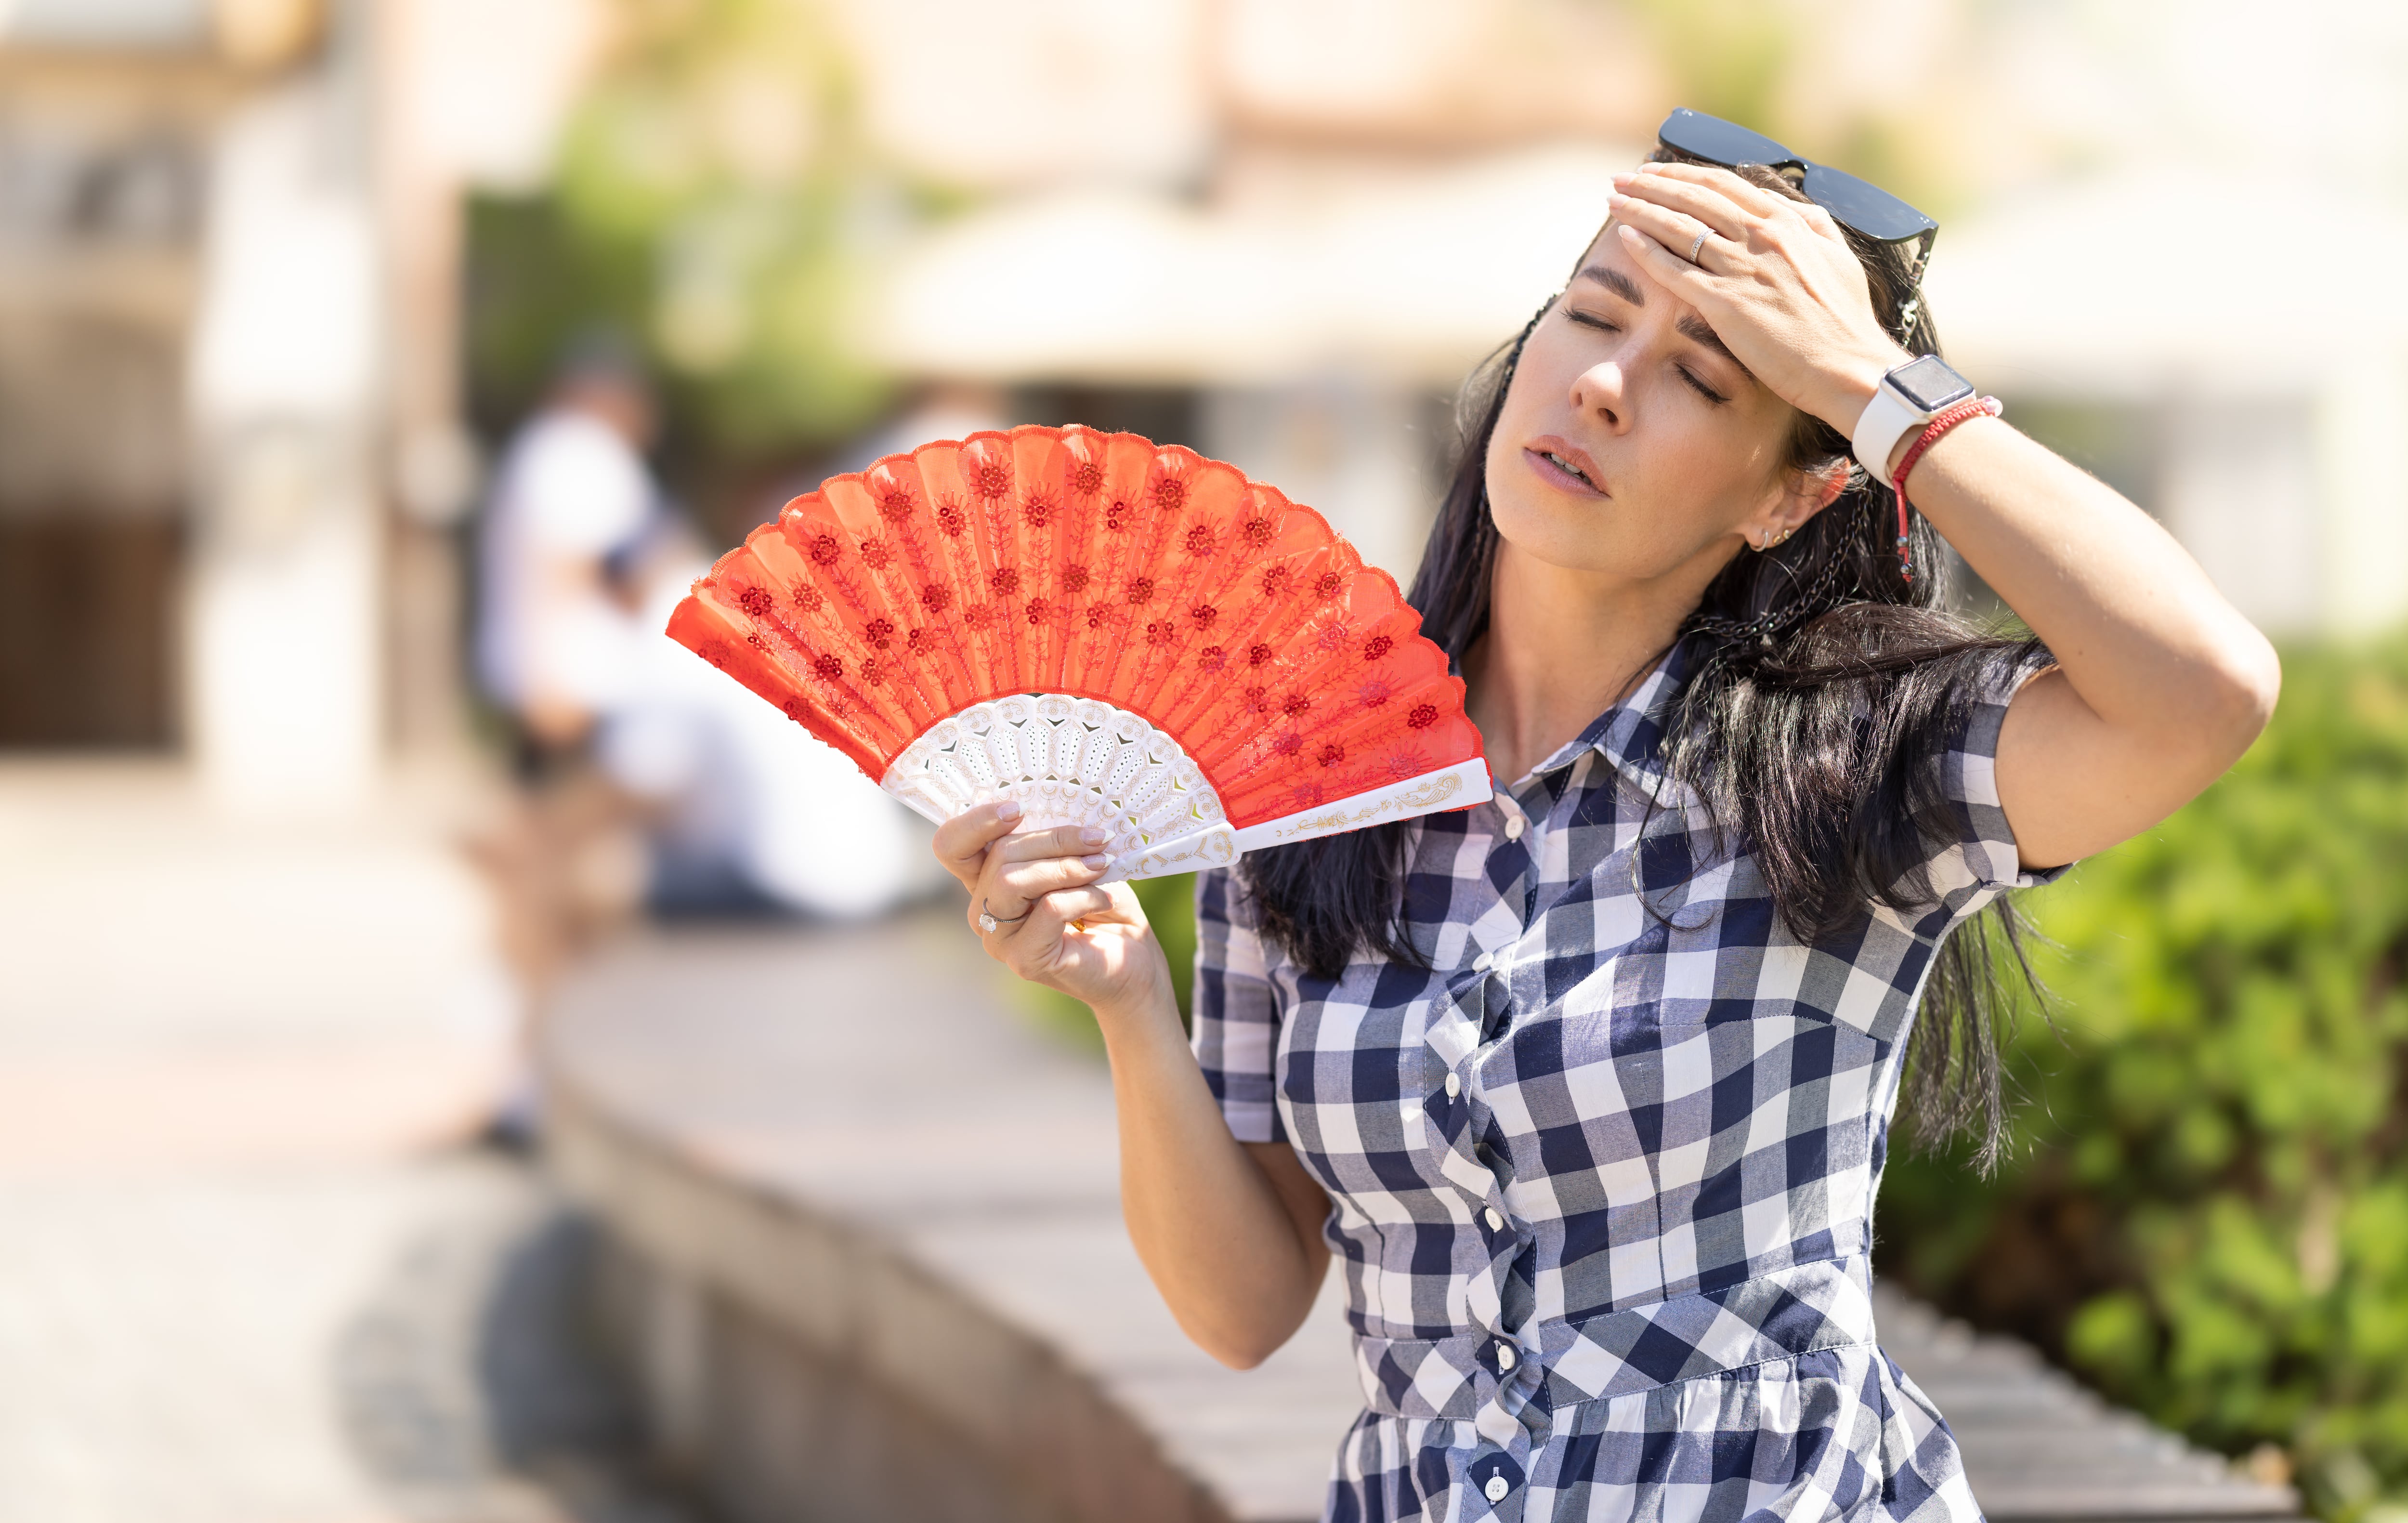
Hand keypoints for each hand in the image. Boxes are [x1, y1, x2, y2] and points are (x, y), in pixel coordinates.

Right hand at [932, 801, 1173, 1018]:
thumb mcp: (1079, 859)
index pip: (952, 846)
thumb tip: (1063, 818)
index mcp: (988, 878)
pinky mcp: (1023, 959)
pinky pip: (1048, 908)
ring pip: (1011, 881)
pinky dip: (1084, 895)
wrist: (1132, 960)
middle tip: (1098, 840)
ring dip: (1065, 867)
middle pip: (998, 855)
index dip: (975, 821)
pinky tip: (1105, 899)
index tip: (1019, 808)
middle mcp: (984, 909)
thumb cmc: (1105, 905)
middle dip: (1053, 840)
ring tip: (1103, 866)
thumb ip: (1056, 842)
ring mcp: (999, 938)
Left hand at [1606, 162, 1911, 434]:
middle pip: (1693, 197)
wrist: (1849, 367)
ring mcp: (1741, 269)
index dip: (1683, 174)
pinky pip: (1675, 270)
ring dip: (1640, 209)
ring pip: (1678, 227)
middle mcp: (1761, 237)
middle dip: (1651, 184)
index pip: (1723, 184)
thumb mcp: (1837, 255)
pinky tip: (1626, 237)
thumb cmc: (1845, 320)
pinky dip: (1647, 250)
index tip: (1656, 171)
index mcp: (1788, 222)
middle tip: (1620, 179)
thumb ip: (1810, 222)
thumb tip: (1781, 200)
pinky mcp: (1725, 304)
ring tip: (1613, 201)